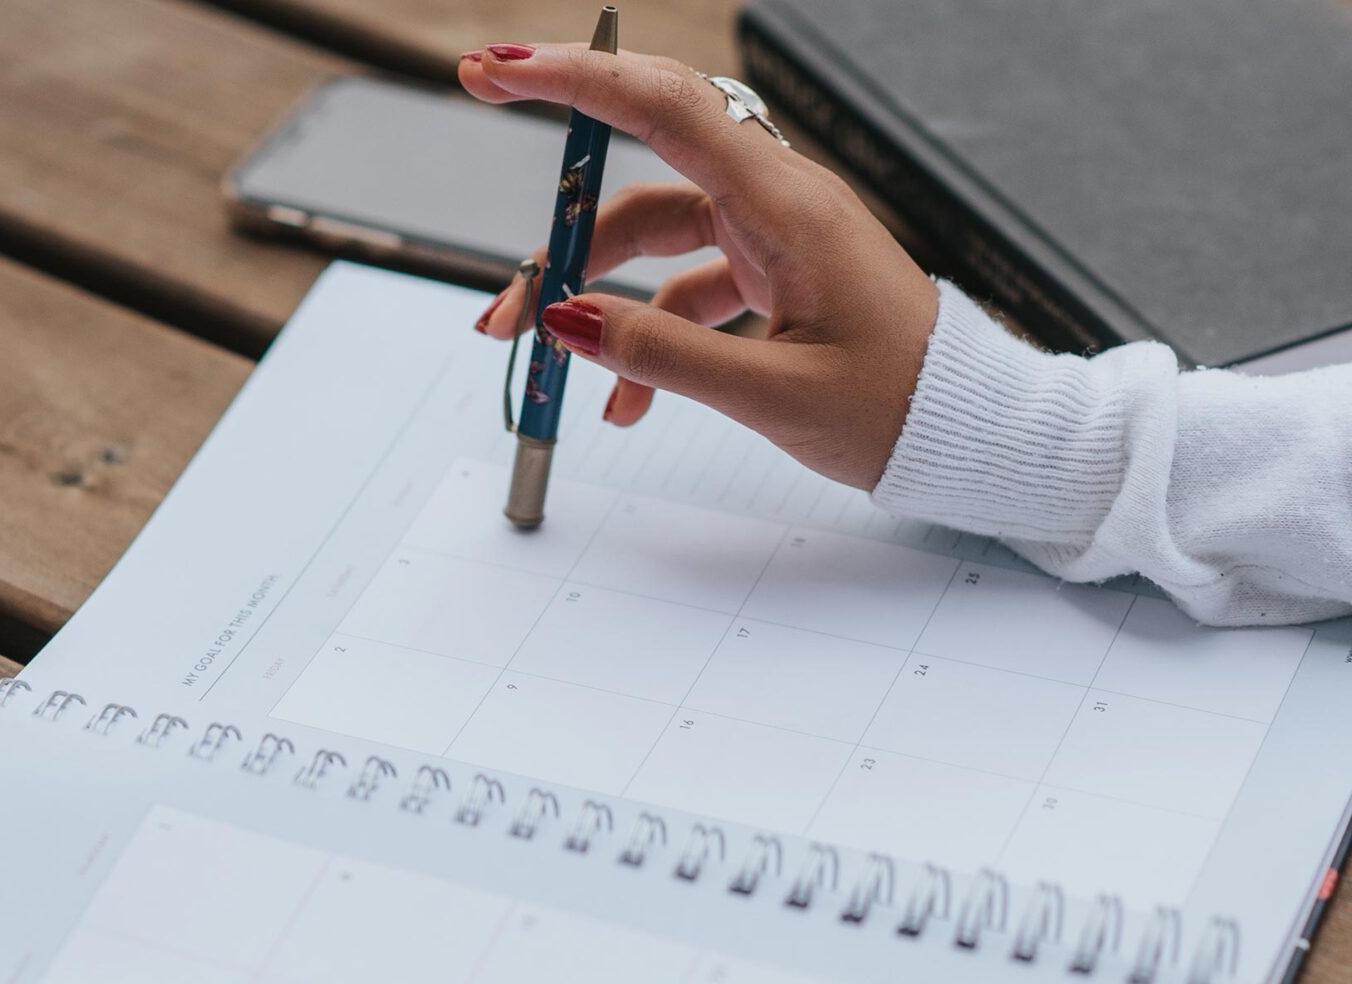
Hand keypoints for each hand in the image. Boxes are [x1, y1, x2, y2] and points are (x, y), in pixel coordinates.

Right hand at [460, 43, 938, 489]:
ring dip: (594, 290)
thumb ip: (662, 354)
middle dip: (561, 220)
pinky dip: (647, 334)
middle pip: (640, 176)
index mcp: (787, 206)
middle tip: (502, 265)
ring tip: (543, 349)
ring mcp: (773, 235)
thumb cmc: (900, 404)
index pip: (666, 107)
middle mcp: (777, 203)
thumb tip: (568, 319)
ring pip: (654, 237)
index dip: (576, 78)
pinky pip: (686, 287)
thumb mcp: (772, 392)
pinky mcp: (773, 271)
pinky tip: (625, 400)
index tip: (500, 69)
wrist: (968, 429)